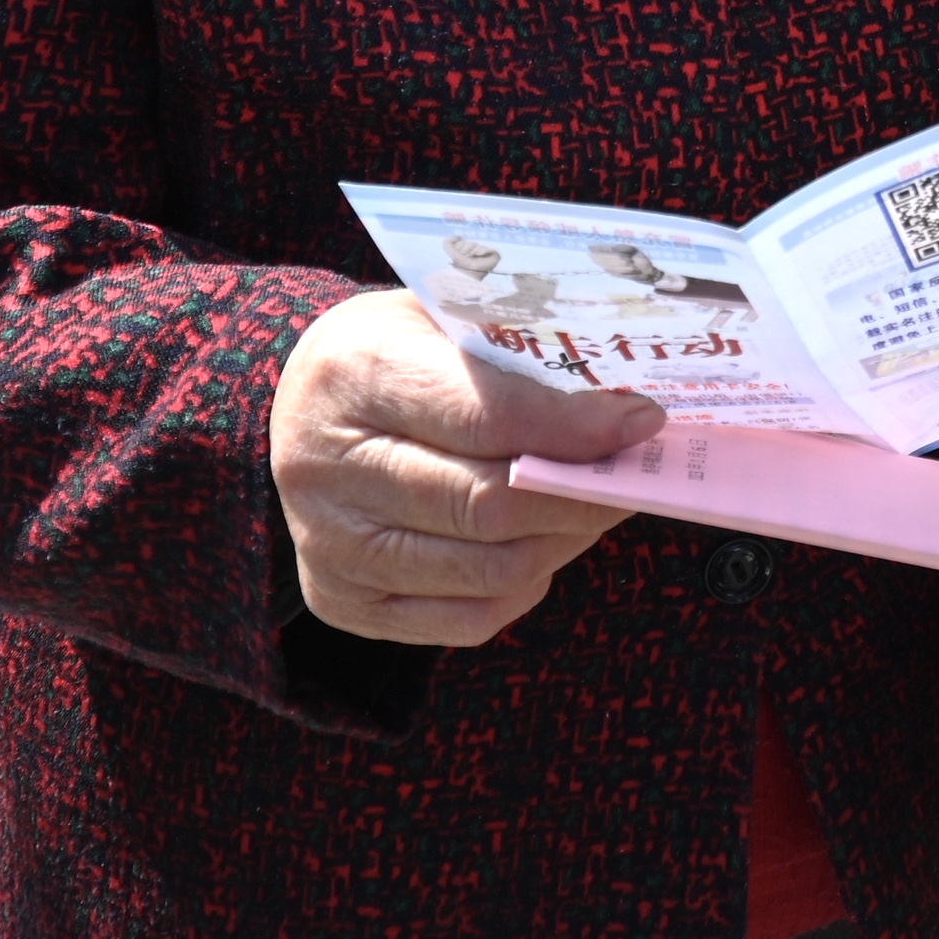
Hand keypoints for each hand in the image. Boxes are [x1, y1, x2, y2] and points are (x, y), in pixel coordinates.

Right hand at [268, 289, 661, 647]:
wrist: (297, 406)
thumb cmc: (392, 352)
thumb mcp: (438, 318)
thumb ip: (515, 357)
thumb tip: (623, 403)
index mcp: (355, 375)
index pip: (484, 416)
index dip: (574, 429)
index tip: (640, 423)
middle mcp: (326, 468)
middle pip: (487, 506)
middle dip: (582, 494)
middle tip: (635, 473)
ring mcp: (330, 545)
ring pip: (488, 571)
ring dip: (564, 541)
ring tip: (597, 505)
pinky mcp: (343, 602)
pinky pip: (467, 620)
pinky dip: (526, 585)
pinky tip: (542, 543)